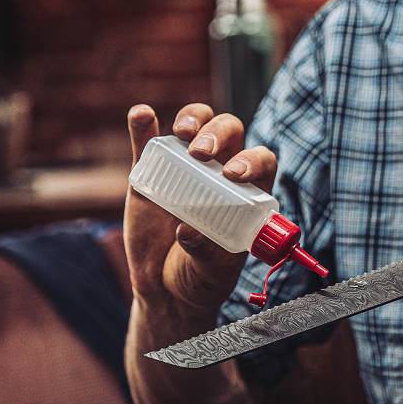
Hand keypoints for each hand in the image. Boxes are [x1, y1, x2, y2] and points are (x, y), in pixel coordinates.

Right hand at [124, 102, 277, 319]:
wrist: (164, 288)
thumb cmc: (201, 278)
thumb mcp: (210, 273)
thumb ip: (205, 254)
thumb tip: (189, 231)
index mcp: (246, 193)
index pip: (260, 161)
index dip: (252, 159)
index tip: (233, 174)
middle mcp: (219, 171)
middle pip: (228, 132)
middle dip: (218, 134)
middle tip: (201, 154)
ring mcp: (183, 167)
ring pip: (195, 125)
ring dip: (192, 119)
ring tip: (182, 134)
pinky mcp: (149, 171)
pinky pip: (147, 141)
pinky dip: (143, 125)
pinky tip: (142, 115)